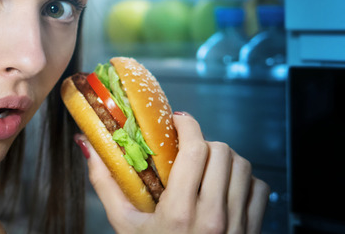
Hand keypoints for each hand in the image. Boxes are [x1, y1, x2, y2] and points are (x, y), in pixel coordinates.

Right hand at [77, 112, 269, 233]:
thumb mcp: (124, 224)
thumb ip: (105, 183)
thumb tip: (86, 143)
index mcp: (179, 213)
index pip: (195, 150)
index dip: (188, 126)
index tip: (178, 121)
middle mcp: (213, 217)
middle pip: (222, 152)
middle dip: (204, 143)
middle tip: (188, 149)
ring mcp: (237, 224)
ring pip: (242, 166)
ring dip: (224, 159)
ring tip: (207, 166)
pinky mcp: (253, 230)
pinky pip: (259, 188)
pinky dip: (244, 181)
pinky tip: (225, 187)